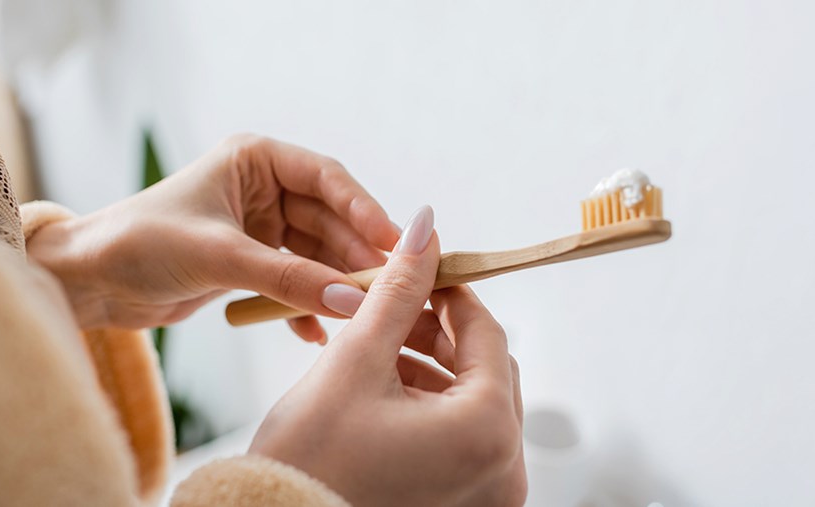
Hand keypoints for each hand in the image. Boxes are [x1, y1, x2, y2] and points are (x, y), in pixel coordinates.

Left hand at [27, 135, 399, 339]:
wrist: (88, 281)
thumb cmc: (139, 243)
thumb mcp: (220, 256)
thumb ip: (289, 278)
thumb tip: (353, 301)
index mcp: (255, 159)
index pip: (326, 177)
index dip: (364, 209)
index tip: (393, 242)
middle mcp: (262, 188)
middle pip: (328, 218)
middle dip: (354, 254)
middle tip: (388, 285)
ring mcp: (258, 226)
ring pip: (315, 253)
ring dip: (335, 282)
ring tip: (362, 312)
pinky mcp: (251, 262)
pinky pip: (293, 280)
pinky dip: (304, 304)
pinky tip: (317, 331)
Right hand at [249, 206, 526, 505]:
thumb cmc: (310, 462)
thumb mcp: (356, 361)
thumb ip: (398, 292)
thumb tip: (427, 231)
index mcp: (487, 430)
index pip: (488, 335)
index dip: (452, 295)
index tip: (421, 274)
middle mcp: (504, 468)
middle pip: (486, 370)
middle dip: (441, 334)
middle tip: (398, 311)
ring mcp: (489, 492)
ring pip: (473, 403)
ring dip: (433, 368)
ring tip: (383, 348)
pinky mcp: (467, 504)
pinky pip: (464, 438)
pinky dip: (433, 408)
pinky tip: (389, 389)